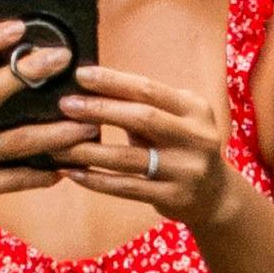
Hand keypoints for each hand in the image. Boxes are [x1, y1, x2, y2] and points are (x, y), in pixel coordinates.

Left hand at [37, 59, 238, 229]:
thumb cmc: (181, 147)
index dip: (113, 81)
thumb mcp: (175, 120)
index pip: (149, 89)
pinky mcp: (173, 197)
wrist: (215, 195)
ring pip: (129, 158)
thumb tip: (88, 88)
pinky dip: (96, 180)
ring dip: (89, 151)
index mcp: (194, 109)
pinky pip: (127, 187)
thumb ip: (143, 106)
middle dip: (100, 109)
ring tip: (58, 145)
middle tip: (65, 105)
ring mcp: (186, 170)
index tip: (80, 75)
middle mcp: (196, 137)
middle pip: (142, 118)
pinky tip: (73, 174)